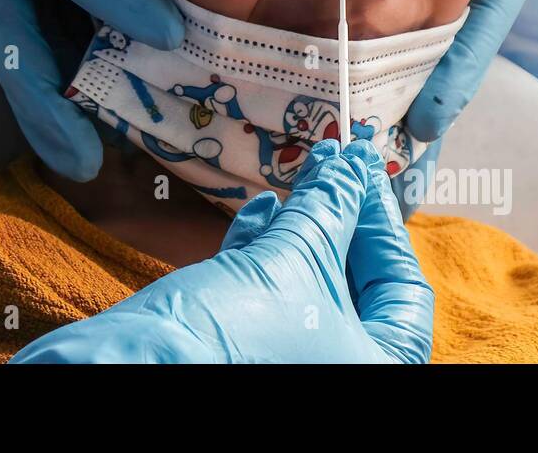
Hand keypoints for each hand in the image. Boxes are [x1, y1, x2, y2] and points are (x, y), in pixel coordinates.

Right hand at [10, 139, 433, 362]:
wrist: (134, 367)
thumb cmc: (232, 333)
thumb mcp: (290, 258)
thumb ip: (330, 206)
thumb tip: (350, 163)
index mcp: (380, 368)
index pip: (402, 287)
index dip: (381, 221)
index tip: (360, 171)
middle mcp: (343, 374)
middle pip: (357, 289)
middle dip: (338, 221)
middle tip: (332, 167)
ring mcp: (294, 369)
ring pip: (311, 294)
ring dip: (302, 233)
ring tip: (297, 182)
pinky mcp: (249, 359)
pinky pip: (274, 308)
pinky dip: (269, 261)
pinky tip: (261, 217)